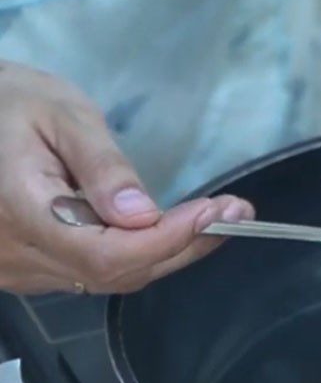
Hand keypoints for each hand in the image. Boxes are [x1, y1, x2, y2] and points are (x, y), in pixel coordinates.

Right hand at [0, 60, 253, 294]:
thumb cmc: (11, 103)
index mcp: (19, 211)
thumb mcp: (60, 115)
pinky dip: (144, 254)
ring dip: (171, 252)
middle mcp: (18, 254)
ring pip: (112, 279)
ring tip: (218, 218)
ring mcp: (23, 270)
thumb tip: (143, 216)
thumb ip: (101, 167)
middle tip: (235, 213)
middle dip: (183, 245)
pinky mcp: (34, 271)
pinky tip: (175, 229)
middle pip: (117, 273)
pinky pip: (97, 274)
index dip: (167, 239)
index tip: (215, 212)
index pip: (106, 252)